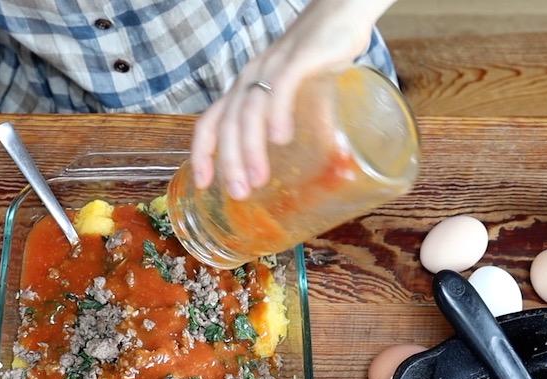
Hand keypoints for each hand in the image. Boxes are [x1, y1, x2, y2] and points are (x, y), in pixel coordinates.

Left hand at [190, 0, 385, 198]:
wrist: (344, 11)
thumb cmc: (320, 55)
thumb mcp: (301, 94)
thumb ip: (300, 124)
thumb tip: (316, 166)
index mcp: (245, 88)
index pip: (210, 121)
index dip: (202, 153)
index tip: (203, 183)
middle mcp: (251, 77)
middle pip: (227, 123)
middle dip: (229, 162)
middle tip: (238, 193)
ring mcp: (272, 66)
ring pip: (250, 110)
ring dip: (250, 149)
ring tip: (258, 178)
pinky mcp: (298, 58)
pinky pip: (281, 87)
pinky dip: (278, 115)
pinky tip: (281, 140)